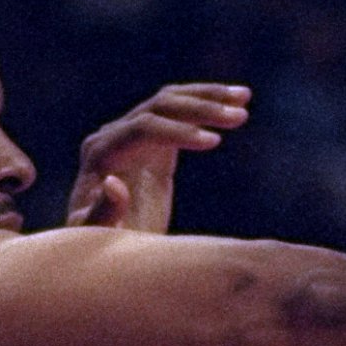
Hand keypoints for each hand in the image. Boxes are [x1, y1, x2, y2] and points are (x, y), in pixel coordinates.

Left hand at [64, 82, 249, 233]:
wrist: (109, 248)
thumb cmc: (104, 248)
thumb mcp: (103, 239)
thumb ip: (103, 214)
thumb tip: (113, 183)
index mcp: (100, 154)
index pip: (142, 128)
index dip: (178, 132)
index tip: (215, 142)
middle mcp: (111, 135)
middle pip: (159, 107)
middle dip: (200, 109)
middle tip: (238, 116)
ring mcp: (130, 133)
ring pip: (171, 101)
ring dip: (209, 97)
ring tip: (245, 99)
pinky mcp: (151, 138)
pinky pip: (178, 111)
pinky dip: (206, 104)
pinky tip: (237, 102)